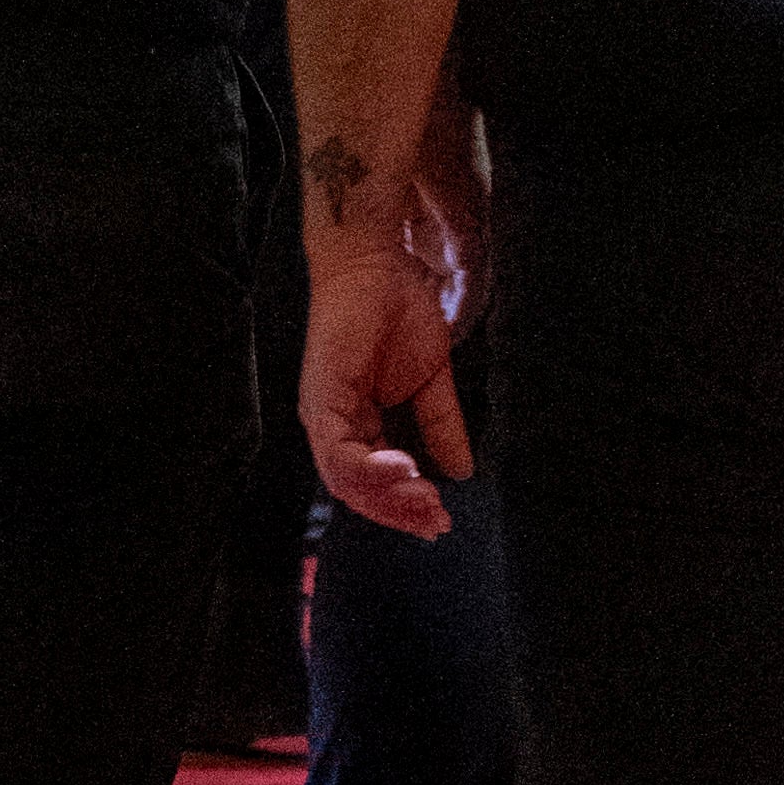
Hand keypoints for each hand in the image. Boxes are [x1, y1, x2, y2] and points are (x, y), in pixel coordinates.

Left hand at [299, 159, 475, 542]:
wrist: (379, 260)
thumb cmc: (399, 310)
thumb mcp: (432, 378)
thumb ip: (441, 424)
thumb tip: (462, 471)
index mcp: (355, 425)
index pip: (373, 484)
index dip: (404, 507)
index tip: (441, 521)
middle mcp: (333, 426)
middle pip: (357, 492)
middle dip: (398, 512)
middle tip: (436, 524)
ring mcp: (323, 413)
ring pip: (344, 479)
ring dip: (386, 498)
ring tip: (425, 502)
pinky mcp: (322, 396)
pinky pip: (338, 450)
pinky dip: (369, 468)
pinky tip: (404, 470)